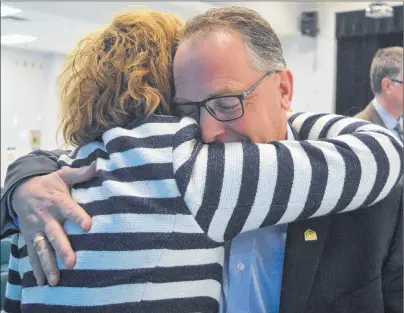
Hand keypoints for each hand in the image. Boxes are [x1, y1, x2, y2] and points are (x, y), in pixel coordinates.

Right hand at [12, 163, 95, 285]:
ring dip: (48, 264)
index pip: (69, 209)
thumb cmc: (49, 184)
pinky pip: (32, 254)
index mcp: (56, 200)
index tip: (88, 226)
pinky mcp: (29, 237)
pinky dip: (36, 268)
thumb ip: (80, 173)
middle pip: (54, 233)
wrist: (21, 190)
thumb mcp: (63, 175)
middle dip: (62, 248)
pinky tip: (42, 281)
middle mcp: (45, 216)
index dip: (78, 217)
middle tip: (72, 262)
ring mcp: (36, 229)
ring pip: (42, 248)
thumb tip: (98, 164)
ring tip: (56, 279)